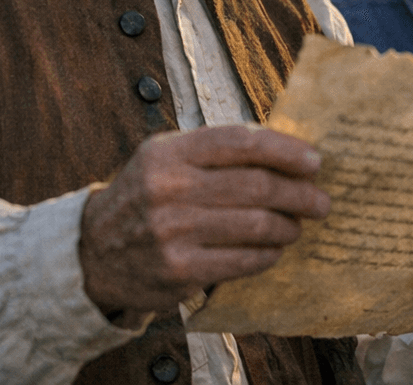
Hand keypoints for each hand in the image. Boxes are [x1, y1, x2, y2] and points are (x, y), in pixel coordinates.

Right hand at [78, 125, 329, 317]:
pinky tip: (274, 250)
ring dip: (288, 226)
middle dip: (299, 194)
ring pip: (256, 225)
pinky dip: (268, 255)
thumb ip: (217, 151)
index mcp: (170, 152)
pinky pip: (243, 261)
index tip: (315, 161)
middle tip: (320, 201)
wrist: (91, 253)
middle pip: (257, 186)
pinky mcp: (178, 271)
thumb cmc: (147, 196)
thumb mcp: (167, 158)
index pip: (242, 142)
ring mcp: (172, 232)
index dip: (286, 150)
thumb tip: (289, 150)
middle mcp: (169, 188)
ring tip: (297, 226)